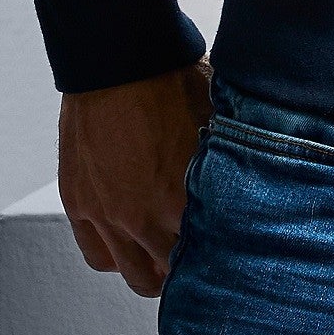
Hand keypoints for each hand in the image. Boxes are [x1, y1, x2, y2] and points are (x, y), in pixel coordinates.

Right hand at [60, 57, 212, 298]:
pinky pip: (97, 254)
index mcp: (183, 200)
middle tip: (199, 258)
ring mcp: (107, 214)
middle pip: (170, 275)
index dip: (221, 257)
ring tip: (166, 257)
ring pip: (134, 274)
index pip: (208, 256)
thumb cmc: (172, 81)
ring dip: (152, 269)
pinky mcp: (79, 205)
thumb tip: (253, 181)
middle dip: (188, 270)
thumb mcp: (219, 126)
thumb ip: (228, 167)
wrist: (119, 59)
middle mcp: (143, 216)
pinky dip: (115, 255)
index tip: (230, 254)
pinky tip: (131, 245)